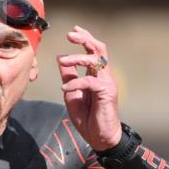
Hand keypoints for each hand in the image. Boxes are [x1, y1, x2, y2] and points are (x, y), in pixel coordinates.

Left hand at [56, 26, 122, 151]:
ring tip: (63, 60)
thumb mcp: (72, 93)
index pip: (93, 50)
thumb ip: (68, 76)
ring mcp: (107, 83)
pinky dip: (75, 83)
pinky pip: (90, 81)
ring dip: (78, 57)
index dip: (85, 38)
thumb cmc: (88, 117)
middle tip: (70, 35)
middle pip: (98, 48)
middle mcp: (103, 75)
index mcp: (96, 74)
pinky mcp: (107, 92)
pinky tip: (65, 90)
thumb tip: (60, 58)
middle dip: (84, 38)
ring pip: (96, 60)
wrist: (100, 137)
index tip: (74, 30)